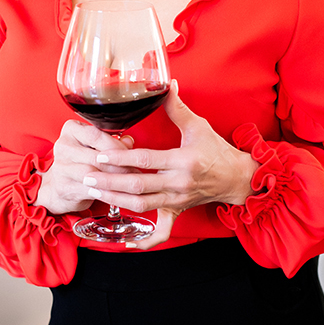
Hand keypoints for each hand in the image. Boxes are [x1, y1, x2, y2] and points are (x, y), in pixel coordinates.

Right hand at [37, 121, 134, 214]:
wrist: (59, 186)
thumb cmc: (81, 162)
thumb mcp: (95, 147)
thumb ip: (112, 142)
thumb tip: (129, 142)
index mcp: (71, 130)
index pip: (96, 135)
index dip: (116, 145)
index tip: (130, 154)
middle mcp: (63, 146)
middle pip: (96, 155)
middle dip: (119, 164)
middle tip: (135, 170)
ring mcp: (61, 167)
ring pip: (94, 173)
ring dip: (114, 178)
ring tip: (128, 181)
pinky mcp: (64, 186)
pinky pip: (90, 189)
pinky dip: (106, 191)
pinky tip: (116, 191)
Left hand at [80, 81, 258, 249]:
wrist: (236, 177)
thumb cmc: (216, 151)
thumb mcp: (198, 126)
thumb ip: (178, 108)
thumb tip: (166, 84)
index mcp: (183, 161)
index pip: (146, 160)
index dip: (122, 157)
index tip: (102, 154)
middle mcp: (178, 184)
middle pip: (138, 185)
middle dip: (110, 181)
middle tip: (87, 175)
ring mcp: (177, 201)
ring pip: (142, 205)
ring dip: (116, 200)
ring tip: (95, 191)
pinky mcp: (177, 212)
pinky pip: (161, 231)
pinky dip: (145, 240)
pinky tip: (127, 241)